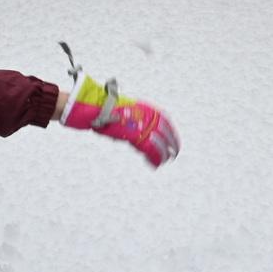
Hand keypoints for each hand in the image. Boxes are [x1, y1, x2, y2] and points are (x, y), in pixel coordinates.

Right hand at [61, 74, 178, 167]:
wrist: (98, 107)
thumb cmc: (108, 108)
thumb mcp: (126, 110)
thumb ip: (136, 119)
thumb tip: (141, 130)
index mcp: (147, 108)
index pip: (166, 121)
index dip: (172, 132)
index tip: (174, 140)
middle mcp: (147, 116)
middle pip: (165, 133)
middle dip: (172, 143)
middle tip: (175, 152)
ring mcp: (141, 126)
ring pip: (159, 143)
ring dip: (164, 154)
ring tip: (166, 160)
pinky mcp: (135, 136)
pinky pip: (149, 150)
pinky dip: (153, 158)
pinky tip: (156, 164)